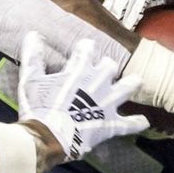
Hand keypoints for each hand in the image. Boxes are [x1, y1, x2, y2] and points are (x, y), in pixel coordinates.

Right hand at [15, 33, 149, 162]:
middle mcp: (98, 83)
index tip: (83, 48)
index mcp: (79, 70)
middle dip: (106, 67)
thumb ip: (33, 56)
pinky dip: (136, 123)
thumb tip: (33, 34)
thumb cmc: (38, 107)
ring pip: (128, 87)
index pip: (88, 48)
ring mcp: (107, 104)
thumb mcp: (30, 79)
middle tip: (102, 71)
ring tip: (134, 82)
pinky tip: (143, 121)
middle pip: (110, 66)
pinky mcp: (110, 124)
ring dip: (131, 84)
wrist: (48, 137)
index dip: (85, 47)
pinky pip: (129, 124)